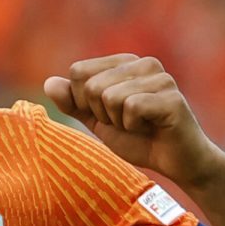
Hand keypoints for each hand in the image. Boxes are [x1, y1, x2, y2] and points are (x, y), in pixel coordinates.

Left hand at [43, 54, 224, 187]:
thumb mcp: (99, 121)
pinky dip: (133, 126)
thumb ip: (74, 103)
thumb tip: (48, 83)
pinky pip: (130, 107)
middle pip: (91, 85)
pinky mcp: (171, 96)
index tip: (109, 115)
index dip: (85, 102)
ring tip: (139, 126)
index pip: (78, 72)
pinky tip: (150, 128)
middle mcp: (144, 63)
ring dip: (118, 122)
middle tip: (126, 123)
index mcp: (125, 62)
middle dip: (101, 114)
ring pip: (109, 96)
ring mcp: (160, 77)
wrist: (175, 163)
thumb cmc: (140, 140)